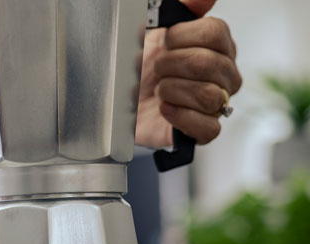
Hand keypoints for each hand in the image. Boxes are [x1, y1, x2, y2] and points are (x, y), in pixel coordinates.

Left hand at [135, 0, 242, 147]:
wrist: (121, 105)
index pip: (215, 32)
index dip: (183, 36)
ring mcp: (216, 104)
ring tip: (158, 90)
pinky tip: (164, 109)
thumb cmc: (140, 69)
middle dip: (172, 64)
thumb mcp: (151, 33)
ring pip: (209, 96)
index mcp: (217, 46)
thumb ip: (179, 10)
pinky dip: (181, 117)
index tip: (164, 41)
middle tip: (156, 68)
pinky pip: (209, 128)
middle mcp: (223, 75)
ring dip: (173, 90)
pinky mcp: (202, 131)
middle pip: (210, 64)